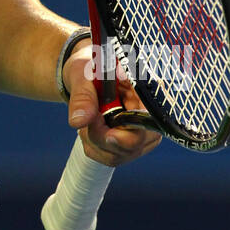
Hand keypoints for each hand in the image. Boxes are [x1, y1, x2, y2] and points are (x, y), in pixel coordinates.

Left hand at [62, 41, 161, 167]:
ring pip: (118, 156)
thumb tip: (78, 122)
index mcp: (147, 93)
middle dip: (101, 136)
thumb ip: (83, 97)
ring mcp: (143, 135)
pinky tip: (91, 128)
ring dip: (94, 141)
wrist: (87, 75)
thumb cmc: (89, 70)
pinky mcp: (132, 146)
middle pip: (132, 145)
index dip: (124, 133)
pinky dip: (93, 147)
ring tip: (88, 117)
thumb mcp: (83, 75)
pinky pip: (110, 158)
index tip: (99, 126)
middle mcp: (151, 117)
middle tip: (87, 116)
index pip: (147, 124)